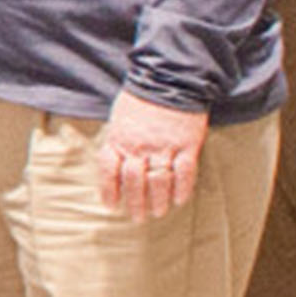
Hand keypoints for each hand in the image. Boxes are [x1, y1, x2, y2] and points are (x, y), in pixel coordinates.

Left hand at [97, 92, 211, 218]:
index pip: (109, 170)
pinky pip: (184, 173)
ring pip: (159, 182)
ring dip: (157, 201)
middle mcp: (140, 146)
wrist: (169, 78)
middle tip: (137, 218)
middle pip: (134, 182)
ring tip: (157, 212)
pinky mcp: (187, 145)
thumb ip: (117, 139)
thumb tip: (114, 160)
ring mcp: (164, 147)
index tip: (111, 205)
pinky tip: (179, 200)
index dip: (109, 190)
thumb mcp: (119, 116)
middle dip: (135, 203)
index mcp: (119, 138)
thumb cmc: (140, 97)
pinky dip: (182, 189)